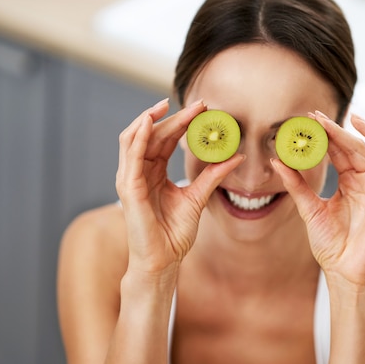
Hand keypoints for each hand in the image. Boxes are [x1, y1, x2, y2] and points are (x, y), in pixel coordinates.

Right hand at [116, 99, 244, 275]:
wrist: (164, 260)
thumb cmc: (174, 233)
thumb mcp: (198, 197)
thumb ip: (213, 176)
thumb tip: (237, 156)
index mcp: (153, 172)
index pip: (165, 139)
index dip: (182, 122)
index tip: (203, 109)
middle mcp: (139, 172)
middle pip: (152, 134)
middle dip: (172, 116)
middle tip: (197, 103)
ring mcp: (131, 178)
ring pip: (135, 138)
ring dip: (150, 118)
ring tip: (167, 104)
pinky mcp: (128, 188)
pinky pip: (130, 155)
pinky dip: (138, 136)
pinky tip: (149, 121)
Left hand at [271, 111, 364, 286]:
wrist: (343, 272)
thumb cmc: (330, 244)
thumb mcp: (310, 209)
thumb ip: (296, 185)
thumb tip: (276, 160)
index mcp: (349, 181)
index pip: (340, 150)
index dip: (328, 133)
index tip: (310, 118)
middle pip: (358, 147)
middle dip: (341, 130)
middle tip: (320, 117)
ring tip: (354, 119)